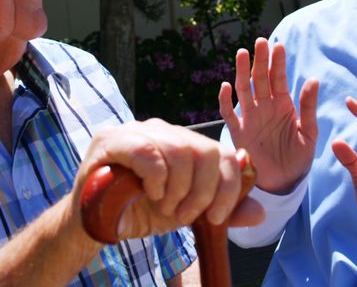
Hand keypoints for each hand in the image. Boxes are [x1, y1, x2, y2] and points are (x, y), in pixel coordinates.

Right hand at [73, 118, 262, 239]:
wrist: (95, 224)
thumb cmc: (140, 213)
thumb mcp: (187, 214)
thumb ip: (221, 211)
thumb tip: (261, 211)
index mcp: (184, 144)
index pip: (222, 152)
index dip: (229, 186)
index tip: (216, 217)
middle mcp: (163, 131)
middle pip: (206, 150)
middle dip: (202, 192)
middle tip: (183, 216)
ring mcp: (136, 130)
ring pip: (180, 149)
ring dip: (178, 190)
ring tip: (164, 208)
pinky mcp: (110, 140)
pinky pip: (148, 151)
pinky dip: (156, 179)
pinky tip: (149, 194)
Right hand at [218, 38, 318, 193]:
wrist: (283, 183)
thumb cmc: (298, 158)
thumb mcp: (309, 132)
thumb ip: (308, 107)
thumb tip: (313, 79)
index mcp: (283, 105)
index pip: (279, 79)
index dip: (278, 63)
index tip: (279, 46)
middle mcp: (265, 107)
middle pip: (260, 79)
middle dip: (260, 60)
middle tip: (260, 42)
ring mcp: (250, 118)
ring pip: (244, 90)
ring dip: (241, 72)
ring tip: (242, 53)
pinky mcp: (238, 133)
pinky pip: (229, 114)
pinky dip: (226, 101)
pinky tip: (226, 87)